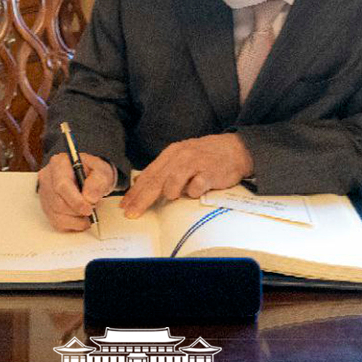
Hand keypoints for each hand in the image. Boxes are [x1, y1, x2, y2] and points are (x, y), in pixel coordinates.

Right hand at [38, 152, 115, 231]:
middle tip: (92, 209)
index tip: (89, 209)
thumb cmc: (93, 171)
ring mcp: (45, 194)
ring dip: (75, 219)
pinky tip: (80, 218)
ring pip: (56, 215)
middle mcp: (47, 178)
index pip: (62, 186)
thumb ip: (98, 181)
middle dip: (77, 211)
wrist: (89, 175)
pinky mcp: (46, 207)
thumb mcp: (102, 170)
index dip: (75, 201)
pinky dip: (71, 224)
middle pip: (58, 203)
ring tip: (87, 213)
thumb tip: (89, 198)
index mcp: (59, 164)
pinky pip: (56, 222)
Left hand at [121, 133, 252, 217]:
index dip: (135, 191)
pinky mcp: (209, 173)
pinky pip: (195, 187)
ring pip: (172, 182)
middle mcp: (180, 157)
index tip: (125, 205)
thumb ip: (165, 170)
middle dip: (141, 199)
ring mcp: (195, 164)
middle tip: (132, 213)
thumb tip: (142, 185)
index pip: (149, 175)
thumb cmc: (206, 156)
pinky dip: (192, 192)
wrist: (235, 149)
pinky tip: (195, 191)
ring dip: (170, 193)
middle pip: (156, 181)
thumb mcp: (182, 157)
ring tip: (174, 196)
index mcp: (171, 154)